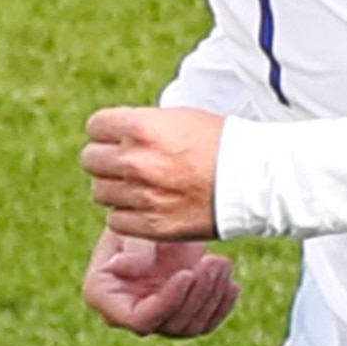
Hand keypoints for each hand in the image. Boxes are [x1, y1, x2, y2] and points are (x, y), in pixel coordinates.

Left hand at [82, 105, 225, 239]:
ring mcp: (142, 196)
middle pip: (91, 160)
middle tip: (128, 165)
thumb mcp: (180, 119)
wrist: (255, 181)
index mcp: (142, 128)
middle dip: (107, 161)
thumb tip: (114, 136)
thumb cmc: (222, 144)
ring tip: (140, 187)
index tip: (120, 139)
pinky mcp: (152, 226)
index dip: (107, 132)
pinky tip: (147, 208)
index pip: (95, 126)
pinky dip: (127, 216)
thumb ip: (143, 126)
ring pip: (100, 192)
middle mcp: (136, 161)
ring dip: (116, 189)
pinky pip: (116, 221)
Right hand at [83, 228, 238, 338]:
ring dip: (211, 297)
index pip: (138, 318)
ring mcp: (154, 318)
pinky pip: (204, 324)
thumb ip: (132, 250)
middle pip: (168, 325)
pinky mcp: (179, 317)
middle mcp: (125, 314)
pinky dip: (221, 306)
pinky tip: (231, 283)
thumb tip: (116, 268)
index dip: (167, 302)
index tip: (187, 273)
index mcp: (103, 294)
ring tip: (222, 262)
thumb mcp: (138, 228)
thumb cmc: (143, 216)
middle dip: (196, 295)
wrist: (165, 216)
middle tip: (214, 261)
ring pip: (189, 327)